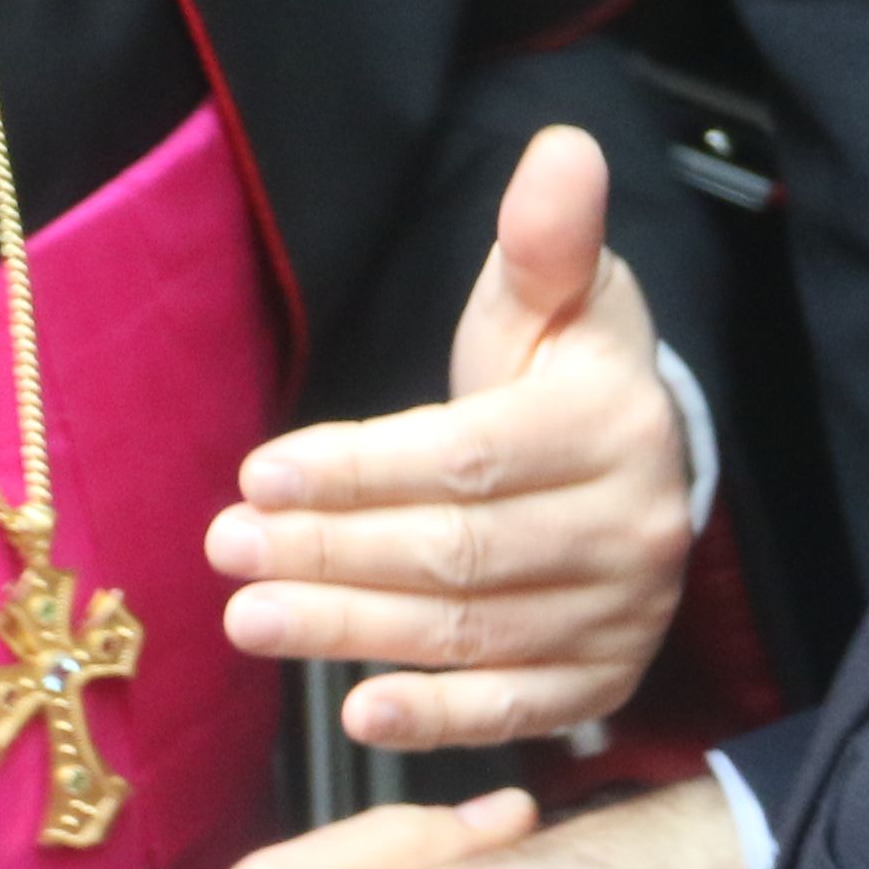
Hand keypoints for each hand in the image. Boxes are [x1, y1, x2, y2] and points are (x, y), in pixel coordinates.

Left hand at [213, 125, 692, 748]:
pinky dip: (436, 718)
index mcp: (609, 423)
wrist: (641, 457)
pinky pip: (513, 709)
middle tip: (228, 548)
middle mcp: (627, 527)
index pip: (468, 456)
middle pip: (457, 551)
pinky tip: (356, 712)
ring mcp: (619, 614)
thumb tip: (560, 150)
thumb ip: (547, 235)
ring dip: (351, 632)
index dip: (360, 468)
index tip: (260, 470)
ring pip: (469, 633)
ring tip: (248, 618)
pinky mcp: (601, 681)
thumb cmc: (566, 366)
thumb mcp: (557, 291)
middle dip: (332, 553)